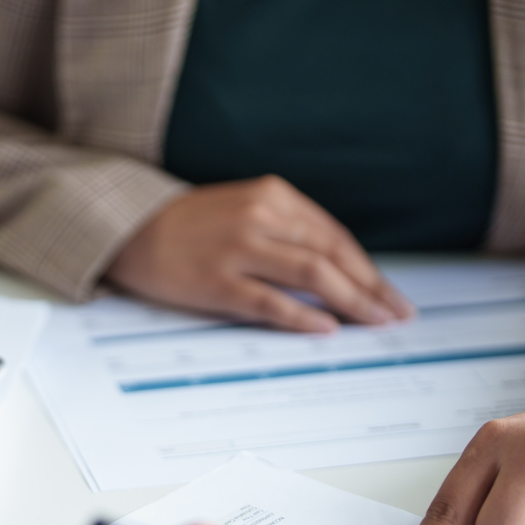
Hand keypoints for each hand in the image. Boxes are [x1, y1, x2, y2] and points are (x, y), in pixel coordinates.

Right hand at [105, 175, 413, 331]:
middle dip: (371, 288)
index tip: (389, 294)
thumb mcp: (244, 208)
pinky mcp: (218, 281)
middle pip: (332, 255)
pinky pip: (271, 302)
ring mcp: (239, 249)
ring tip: (374, 323)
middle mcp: (260, 216)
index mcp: (272, 195)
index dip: (367, 269)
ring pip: (312, 276)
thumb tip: (335, 271)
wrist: (129, 229)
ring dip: (351, 302)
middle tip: (396, 315)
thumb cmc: (189, 225)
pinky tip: (327, 329)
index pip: (334, 236)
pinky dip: (304, 316)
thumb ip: (286, 230)